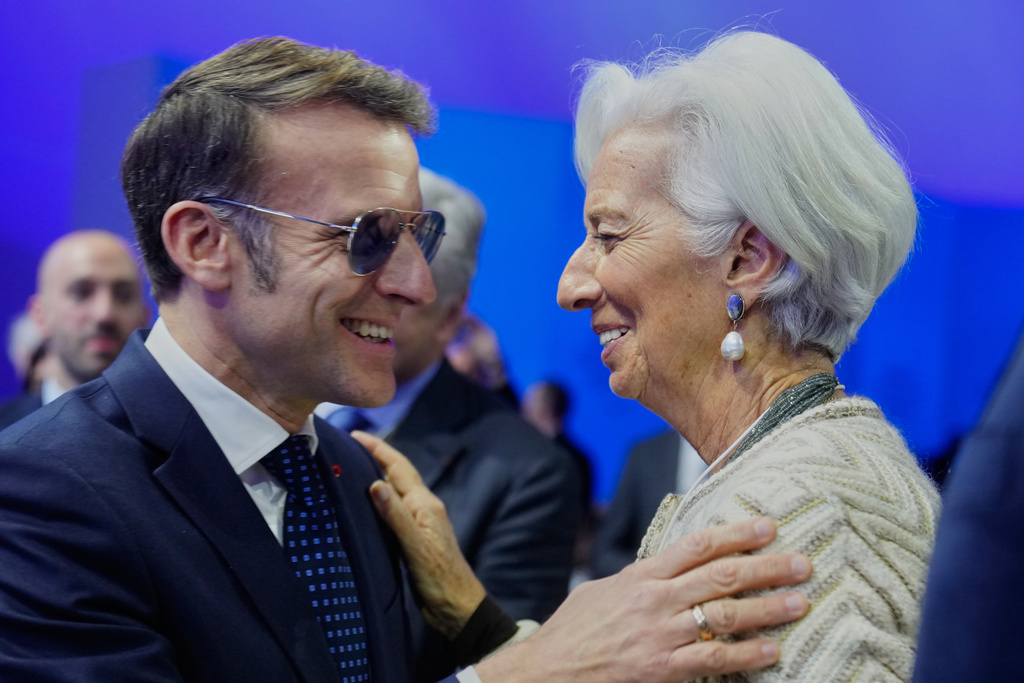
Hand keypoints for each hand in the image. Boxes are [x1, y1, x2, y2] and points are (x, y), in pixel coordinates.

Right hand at [353, 431, 485, 638]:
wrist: (457, 607)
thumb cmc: (439, 578)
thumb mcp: (415, 546)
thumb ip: (395, 516)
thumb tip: (375, 484)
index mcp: (425, 505)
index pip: (399, 467)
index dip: (378, 449)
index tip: (354, 434)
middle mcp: (423, 509)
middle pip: (397, 474)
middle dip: (375, 457)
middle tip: (347, 446)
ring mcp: (420, 523)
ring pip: (396, 491)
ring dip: (376, 476)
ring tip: (351, 468)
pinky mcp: (415, 538)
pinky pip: (394, 510)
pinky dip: (379, 500)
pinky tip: (366, 505)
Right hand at [475, 518, 811, 682]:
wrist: (549, 671)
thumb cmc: (575, 630)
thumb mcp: (603, 590)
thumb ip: (640, 579)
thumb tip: (669, 567)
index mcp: (641, 576)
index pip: (696, 545)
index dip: (736, 533)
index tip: (767, 526)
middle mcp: (655, 601)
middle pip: (721, 575)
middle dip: (766, 566)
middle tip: (801, 561)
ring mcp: (661, 636)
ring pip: (724, 615)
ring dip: (767, 608)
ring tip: (799, 602)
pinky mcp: (663, 670)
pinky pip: (714, 660)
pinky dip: (746, 654)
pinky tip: (772, 650)